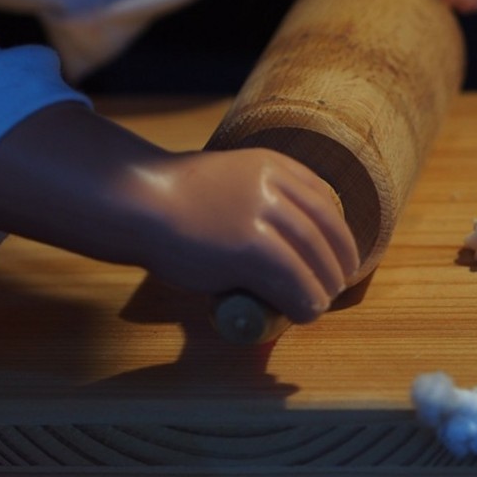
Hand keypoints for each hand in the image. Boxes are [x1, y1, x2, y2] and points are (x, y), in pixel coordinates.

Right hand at [128, 148, 358, 322]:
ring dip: (324, 285)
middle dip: (339, 259)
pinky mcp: (249, 247)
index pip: (323, 197)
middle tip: (338, 282)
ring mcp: (261, 214)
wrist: (136, 201)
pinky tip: (306, 312)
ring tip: (320, 303)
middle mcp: (272, 183)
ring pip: (313, 254)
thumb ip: (253, 195)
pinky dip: (305, 299)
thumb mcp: (226, 178)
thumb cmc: (170, 196)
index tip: (340, 251)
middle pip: (324, 227)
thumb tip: (275, 233)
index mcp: (270, 163)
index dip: (338, 229)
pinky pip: (293, 278)